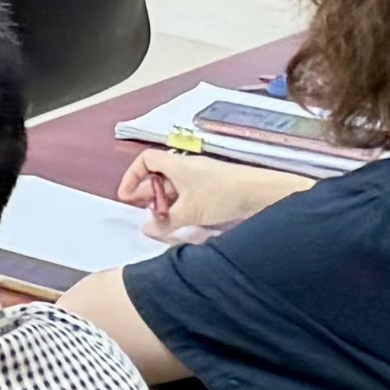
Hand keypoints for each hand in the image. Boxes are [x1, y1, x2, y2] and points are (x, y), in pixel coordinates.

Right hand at [124, 148, 289, 236]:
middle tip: (142, 212)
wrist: (261, 193)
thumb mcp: (190, 211)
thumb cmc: (222, 194)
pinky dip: (180, 206)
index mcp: (177, 164)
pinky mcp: (214, 188)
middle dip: (147, 194)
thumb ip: (166, 221)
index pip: (146, 160)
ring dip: (165, 203)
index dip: (133, 176)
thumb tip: (147, 228)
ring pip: (174, 187)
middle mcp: (188, 167)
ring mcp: (202, 177)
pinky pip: (189, 194)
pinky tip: (183, 221)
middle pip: (159, 175)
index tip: (128, 196)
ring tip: (162, 221)